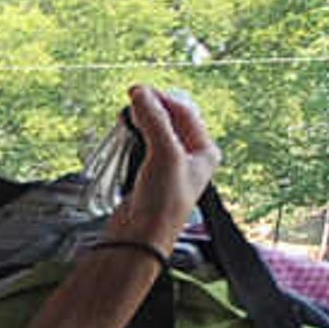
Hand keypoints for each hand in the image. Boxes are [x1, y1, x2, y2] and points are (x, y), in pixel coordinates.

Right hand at [107, 84, 217, 249]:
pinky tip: (123, 137)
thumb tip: (141, 94)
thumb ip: (153, 120)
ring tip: (126, 118)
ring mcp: (169, 167)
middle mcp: (189, 159)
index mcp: (205, 152)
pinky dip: (132, 140)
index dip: (163, 98)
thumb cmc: (163, 204)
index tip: (140, 90)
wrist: (140, 237)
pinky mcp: (148, 176)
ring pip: (154, 134)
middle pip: (170, 121)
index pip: (185, 112)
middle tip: (132, 101)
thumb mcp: (164, 153)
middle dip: (151, 110)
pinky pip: (141, 148)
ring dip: (140, 124)